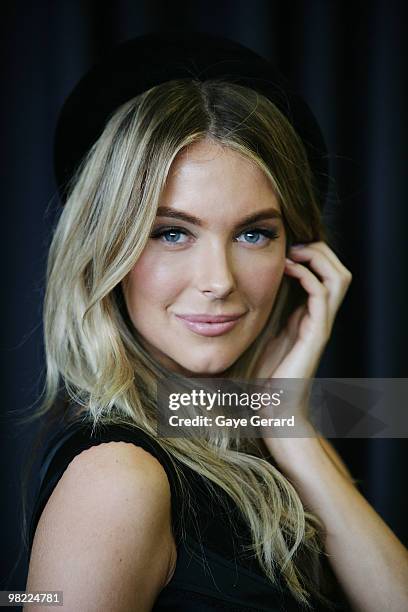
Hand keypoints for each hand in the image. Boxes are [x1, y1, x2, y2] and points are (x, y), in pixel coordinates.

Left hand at [253, 241, 351, 427]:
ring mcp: (320, 325)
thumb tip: (236, 291)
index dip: (310, 254)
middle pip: (338, 271)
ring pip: (339, 278)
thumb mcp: (258, 334)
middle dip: (319, 250)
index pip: (323, 274)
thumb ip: (258, 313)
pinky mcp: (317, 334)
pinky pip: (322, 295)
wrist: (271, 409)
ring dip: (318, 258)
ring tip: (294, 252)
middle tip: (293, 245)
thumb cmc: (260, 375)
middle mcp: (318, 317)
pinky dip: (307, 275)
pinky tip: (287, 269)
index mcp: (306, 316)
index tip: (284, 247)